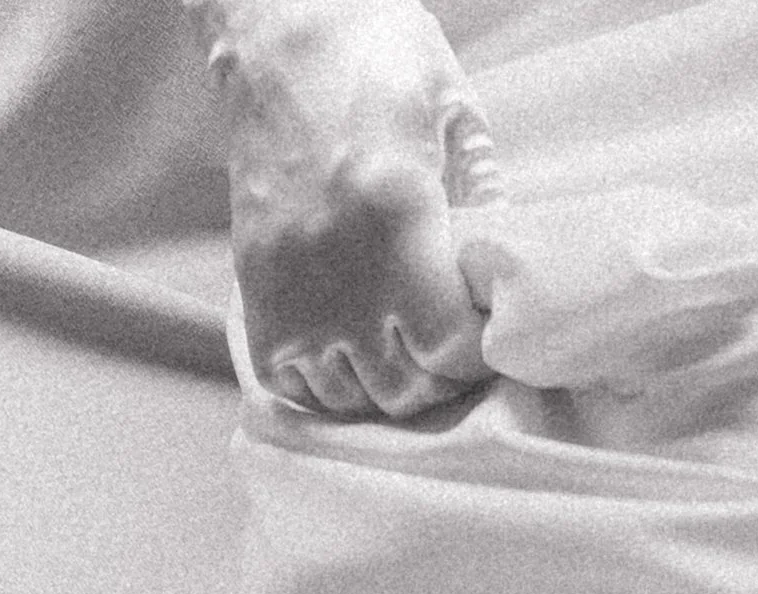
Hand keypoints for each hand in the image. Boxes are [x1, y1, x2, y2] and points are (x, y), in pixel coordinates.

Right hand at [184, 0, 501, 419]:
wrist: (278, 32)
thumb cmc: (372, 55)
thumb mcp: (451, 108)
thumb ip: (483, 195)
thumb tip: (501, 276)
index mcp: (397, 215)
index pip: (450, 348)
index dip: (477, 353)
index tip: (485, 330)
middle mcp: (339, 265)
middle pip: (402, 387)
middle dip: (438, 378)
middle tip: (451, 345)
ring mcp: (290, 284)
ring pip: (350, 393)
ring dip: (384, 384)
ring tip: (403, 348)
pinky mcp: (256, 286)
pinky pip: (293, 381)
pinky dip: (327, 383)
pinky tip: (351, 351)